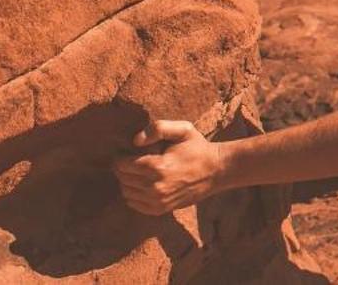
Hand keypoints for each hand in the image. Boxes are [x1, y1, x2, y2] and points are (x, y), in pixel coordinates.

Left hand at [112, 120, 226, 214]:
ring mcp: (158, 201)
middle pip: (123, 178)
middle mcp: (155, 187)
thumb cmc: (198, 148)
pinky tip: (142, 184)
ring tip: (137, 171)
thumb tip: (135, 141)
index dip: (120, 156)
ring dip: (127, 181)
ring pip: (126, 192)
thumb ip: (159, 128)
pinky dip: (133, 195)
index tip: (126, 151)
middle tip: (131, 160)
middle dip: (122, 168)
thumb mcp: (183, 129)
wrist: (217, 171)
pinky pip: (134, 204)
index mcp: (158, 166)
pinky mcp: (160, 209)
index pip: (122, 164)